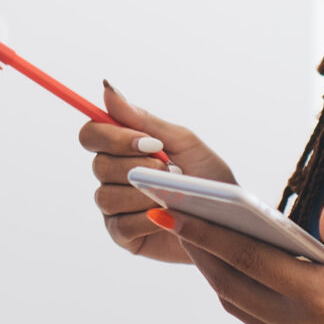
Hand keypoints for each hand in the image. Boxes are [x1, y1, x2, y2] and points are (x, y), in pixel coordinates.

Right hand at [78, 84, 234, 262]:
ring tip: (172, 194)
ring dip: (141, 193)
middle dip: (137, 166)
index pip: (92, 133)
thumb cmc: (208, 177)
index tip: (149, 142)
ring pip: (106, 195)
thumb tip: (108, 88)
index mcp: (122, 149)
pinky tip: (165, 215)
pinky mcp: (123, 235)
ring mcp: (115, 207)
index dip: (112, 136)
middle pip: (99, 164)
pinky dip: (145, 217)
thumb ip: (144, 119)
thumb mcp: (183, 142)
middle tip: (170, 170)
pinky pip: (121, 224)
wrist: (231, 220)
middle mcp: (112, 176)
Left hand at [163, 201, 323, 323]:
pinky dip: (235, 291)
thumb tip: (323, 214)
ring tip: (193, 236)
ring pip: (238, 305)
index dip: (207, 234)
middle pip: (231, 285)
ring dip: (212, 272)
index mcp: (322, 297)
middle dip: (197, 250)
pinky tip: (229, 266)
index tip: (174, 211)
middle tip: (169, 214)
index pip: (249, 260)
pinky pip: (255, 318)